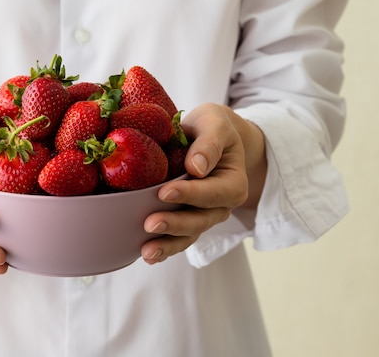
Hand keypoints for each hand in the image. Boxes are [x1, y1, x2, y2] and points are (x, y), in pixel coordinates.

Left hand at [141, 103, 266, 263]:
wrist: (209, 137)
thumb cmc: (211, 127)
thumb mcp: (214, 123)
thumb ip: (209, 143)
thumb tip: (197, 167)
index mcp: (232, 182)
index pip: (213, 192)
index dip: (190, 194)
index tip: (164, 192)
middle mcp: (221, 205)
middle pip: (201, 220)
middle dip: (175, 224)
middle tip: (150, 224)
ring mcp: (204, 216)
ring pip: (189, 235)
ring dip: (168, 245)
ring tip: (146, 252)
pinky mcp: (187, 220)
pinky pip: (178, 238)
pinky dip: (164, 248)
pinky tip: (146, 256)